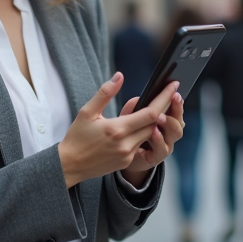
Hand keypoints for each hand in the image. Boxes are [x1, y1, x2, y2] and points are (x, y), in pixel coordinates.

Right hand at [58, 73, 179, 188]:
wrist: (69, 165)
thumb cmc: (76, 136)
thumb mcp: (87, 112)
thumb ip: (105, 93)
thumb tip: (120, 76)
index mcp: (117, 129)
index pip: (151, 113)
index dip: (164, 98)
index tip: (173, 86)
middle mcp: (125, 144)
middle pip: (155, 123)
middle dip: (164, 108)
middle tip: (170, 92)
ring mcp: (127, 155)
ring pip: (150, 134)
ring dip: (155, 121)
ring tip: (158, 105)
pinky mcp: (126, 162)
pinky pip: (141, 145)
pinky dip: (144, 133)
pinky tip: (144, 123)